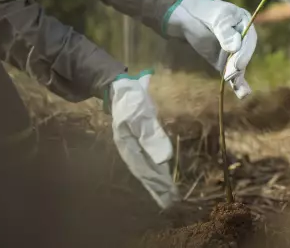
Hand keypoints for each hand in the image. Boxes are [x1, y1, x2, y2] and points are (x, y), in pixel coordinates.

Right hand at [106, 70, 178, 209]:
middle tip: (171, 202)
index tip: (169, 197)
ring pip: (145, 167)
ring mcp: (132, 145)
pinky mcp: (136, 141)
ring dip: (156, 181)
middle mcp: (129, 149)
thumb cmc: (130, 100)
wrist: (118, 87)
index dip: (157, 184)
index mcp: (128, 146)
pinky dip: (154, 169)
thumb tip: (163, 159)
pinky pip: (145, 159)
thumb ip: (152, 136)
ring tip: (167, 194)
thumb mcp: (141, 115)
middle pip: (145, 172)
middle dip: (158, 187)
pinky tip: (160, 174)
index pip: (145, 170)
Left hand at [164, 0, 255, 98]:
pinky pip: (233, 74)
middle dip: (238, 65)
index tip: (237, 63)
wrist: (188, 17)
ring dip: (238, 76)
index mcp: (245, 22)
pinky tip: (243, 94)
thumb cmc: (203, 12)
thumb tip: (235, 46)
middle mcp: (243, 38)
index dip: (244, 52)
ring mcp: (235, 51)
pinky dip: (238, 84)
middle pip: (245, 54)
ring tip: (238, 88)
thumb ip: (224, 30)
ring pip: (240, 66)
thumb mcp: (213, 16)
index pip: (249, 39)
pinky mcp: (225, 62)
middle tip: (230, 74)